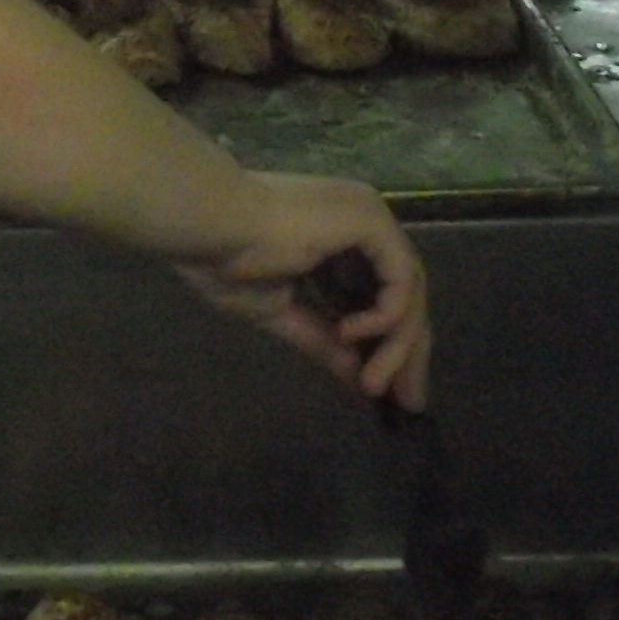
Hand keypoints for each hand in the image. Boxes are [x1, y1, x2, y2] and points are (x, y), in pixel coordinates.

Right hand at [171, 173, 430, 407]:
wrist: (209, 226)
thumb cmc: (229, 261)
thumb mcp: (280, 312)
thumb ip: (321, 340)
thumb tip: (356, 377)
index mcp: (341, 238)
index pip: (386, 294)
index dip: (392, 344)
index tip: (393, 393)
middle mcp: (364, 221)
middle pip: (407, 294)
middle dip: (408, 352)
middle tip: (408, 402)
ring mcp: (370, 217)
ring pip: (409, 290)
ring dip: (396, 345)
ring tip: (372, 385)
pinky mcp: (369, 220)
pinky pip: (400, 276)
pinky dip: (386, 314)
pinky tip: (350, 335)